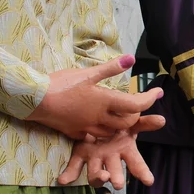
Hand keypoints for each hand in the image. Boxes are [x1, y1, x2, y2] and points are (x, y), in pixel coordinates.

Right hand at [28, 54, 163, 140]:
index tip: (158, 92)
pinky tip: (96, 122)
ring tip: (118, 112)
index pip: (136, 105)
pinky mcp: (75, 133)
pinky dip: (100, 130)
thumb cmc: (61, 84)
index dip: (150, 99)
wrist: (35, 100)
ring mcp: (88, 128)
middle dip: (135, 114)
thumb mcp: (87, 73)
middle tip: (134, 102)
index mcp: (105, 102)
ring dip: (119, 124)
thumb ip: (111, 68)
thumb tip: (131, 58)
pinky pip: (93, 135)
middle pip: (127, 122)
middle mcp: (100, 118)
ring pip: (112, 131)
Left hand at [57, 113, 164, 187]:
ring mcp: (95, 158)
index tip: (149, 181)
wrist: (100, 121)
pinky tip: (63, 180)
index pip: (136, 163)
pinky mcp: (81, 154)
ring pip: (95, 173)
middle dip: (116, 177)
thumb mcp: (133, 121)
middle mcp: (110, 158)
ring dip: (97, 177)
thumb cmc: (120, 125)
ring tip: (101, 176)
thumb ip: (145, 122)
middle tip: (117, 182)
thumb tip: (162, 120)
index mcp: (125, 150)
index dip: (142, 172)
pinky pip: (74, 166)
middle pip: (115, 171)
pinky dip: (69, 174)